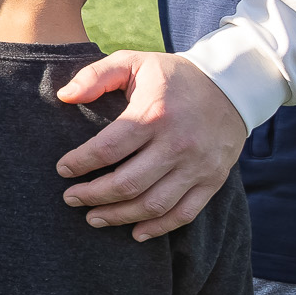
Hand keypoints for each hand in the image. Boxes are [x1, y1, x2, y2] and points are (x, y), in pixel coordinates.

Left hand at [56, 51, 249, 239]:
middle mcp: (177, 145)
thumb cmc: (173, 76)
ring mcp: (198, 166)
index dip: (80, 163)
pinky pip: (185, 213)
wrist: (233, 86)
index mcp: (154, 115)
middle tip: (71, 199)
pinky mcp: (212, 180)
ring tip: (93, 218)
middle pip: (128, 184)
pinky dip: (159, 227)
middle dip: (93, 196)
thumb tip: (64, 96)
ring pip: (154, 204)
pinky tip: (136, 232)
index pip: (108, 149)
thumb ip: (96, 76)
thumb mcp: (133, 62)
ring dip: (120, 216)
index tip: (62, 169)